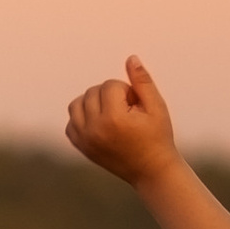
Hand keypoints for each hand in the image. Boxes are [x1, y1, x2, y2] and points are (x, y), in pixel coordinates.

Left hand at [65, 56, 179, 185]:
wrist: (152, 170)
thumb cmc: (158, 137)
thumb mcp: (156, 107)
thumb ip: (143, 81)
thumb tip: (131, 58)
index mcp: (114, 118)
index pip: (110, 85)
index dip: (127, 91)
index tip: (138, 107)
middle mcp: (94, 128)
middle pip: (92, 92)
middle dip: (111, 96)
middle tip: (129, 113)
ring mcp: (84, 139)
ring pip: (77, 104)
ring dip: (93, 103)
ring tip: (113, 114)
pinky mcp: (80, 146)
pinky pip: (71, 121)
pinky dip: (83, 118)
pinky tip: (102, 125)